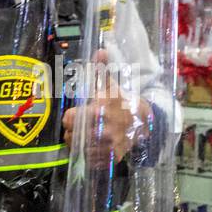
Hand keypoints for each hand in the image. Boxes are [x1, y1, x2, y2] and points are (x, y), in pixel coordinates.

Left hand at [63, 49, 152, 165]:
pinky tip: (94, 146)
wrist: (143, 121)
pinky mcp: (111, 159)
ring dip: (79, 144)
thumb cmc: (121, 101)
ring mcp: (107, 148)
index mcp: (98, 112)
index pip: (68, 119)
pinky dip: (89, 155)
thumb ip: (102, 69)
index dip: (69, 117)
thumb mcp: (111, 85)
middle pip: (70, 137)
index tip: (75, 115)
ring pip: (78, 150)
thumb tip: (101, 50)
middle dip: (73, 131)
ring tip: (87, 136)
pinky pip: (90, 161)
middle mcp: (102, 132)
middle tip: (80, 126)